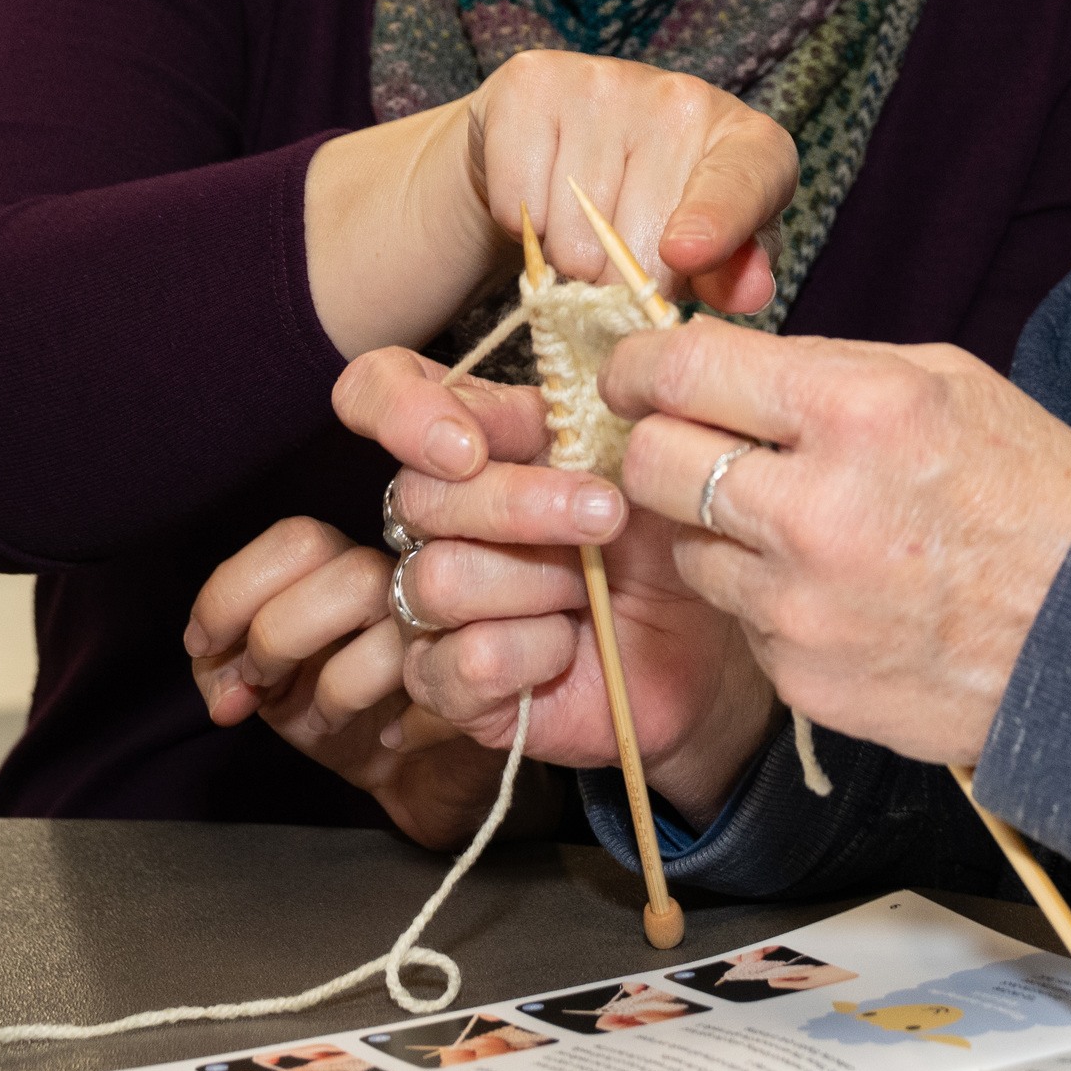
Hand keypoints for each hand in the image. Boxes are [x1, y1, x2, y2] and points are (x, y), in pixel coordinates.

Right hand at [182, 353, 615, 844]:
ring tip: (590, 592)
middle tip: (606, 517)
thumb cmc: (659, 540)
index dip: (399, 408)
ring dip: (540, 582)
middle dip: (521, 505)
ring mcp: (429, 601)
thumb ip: (577, 419)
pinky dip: (536, 650)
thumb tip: (543, 400)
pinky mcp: (444, 681)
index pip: (379, 389)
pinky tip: (566, 646)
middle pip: (419, 494)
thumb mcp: (634, 460)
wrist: (692, 642)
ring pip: (439, 578)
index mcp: (472, 438)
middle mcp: (436, 516)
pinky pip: (465, 659)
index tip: (468, 447)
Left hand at [183, 512, 517, 846]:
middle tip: (264, 684)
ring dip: (338, 686)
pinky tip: (392, 744)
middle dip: (279, 635)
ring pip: (394, 627)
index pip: (296, 541)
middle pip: (347, 575)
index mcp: (348, 566)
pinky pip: (450, 691)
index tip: (203, 644)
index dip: (234, 590)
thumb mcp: (267, 690)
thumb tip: (228, 687)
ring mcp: (459, 627)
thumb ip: (225, 667)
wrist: (418, 777)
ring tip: (325, 722)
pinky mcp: (496, 683)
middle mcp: (409, 581)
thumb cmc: (340, 716)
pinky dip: (406, 729)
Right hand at [463, 50, 787, 313]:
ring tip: (581, 226)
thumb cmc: (660, 210)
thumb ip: (736, 275)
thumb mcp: (714, 254)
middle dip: (624, 278)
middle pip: (642, 237)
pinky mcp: (533, 83)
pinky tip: (541, 196)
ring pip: (574, 234)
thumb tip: (751, 292)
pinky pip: (517, 203)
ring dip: (570, 259)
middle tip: (620, 257)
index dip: (715, 222)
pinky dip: (522, 225)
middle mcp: (681, 98)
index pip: (742, 180)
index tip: (684, 255)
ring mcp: (605, 82)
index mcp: (747, 141)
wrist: (563, 145)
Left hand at [600, 326, 1070, 768]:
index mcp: (858, 410)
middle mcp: (816, 506)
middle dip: (658, 446)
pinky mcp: (800, 675)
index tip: (635, 374)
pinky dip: (768, 599)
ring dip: (719, 532)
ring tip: (797, 529)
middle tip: (688, 445)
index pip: (686, 370)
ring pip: (686, 549)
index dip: (640, 366)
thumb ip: (827, 368)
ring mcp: (801, 603)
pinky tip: (838, 590)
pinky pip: (740, 619)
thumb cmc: (1035, 496)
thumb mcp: (950, 385)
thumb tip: (725, 365)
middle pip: (652, 463)